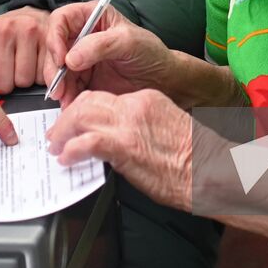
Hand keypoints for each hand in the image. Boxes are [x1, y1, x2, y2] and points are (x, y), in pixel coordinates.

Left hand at [0, 6, 52, 94]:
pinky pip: (44, 75)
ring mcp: (27, 31)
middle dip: (6, 84)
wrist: (31, 15)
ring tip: (22, 64)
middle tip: (8, 70)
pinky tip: (37, 64)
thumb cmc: (3, 36)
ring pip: (24, 81)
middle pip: (3, 84)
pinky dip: (42, 77)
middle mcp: (3, 29)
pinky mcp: (49, 38)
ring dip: (24, 80)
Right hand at [42, 2, 177, 105]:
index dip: (55, 37)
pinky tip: (70, 104)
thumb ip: (100, 45)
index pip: (62, 19)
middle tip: (59, 85)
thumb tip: (71, 57)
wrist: (163, 82)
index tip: (61, 58)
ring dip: (58, 85)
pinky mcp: (83, 79)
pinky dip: (66, 96)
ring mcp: (82, 59)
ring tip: (66, 98)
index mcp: (93, 17)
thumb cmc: (151, 54)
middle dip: (54, 67)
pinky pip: (67, 87)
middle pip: (55, 46)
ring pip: (58, 69)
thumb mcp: (129, 42)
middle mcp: (83, 36)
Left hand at [46, 89, 194, 211]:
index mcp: (146, 99)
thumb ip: (138, 129)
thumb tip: (115, 141)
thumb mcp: (165, 130)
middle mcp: (134, 106)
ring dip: (63, 133)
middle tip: (58, 134)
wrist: (210, 171)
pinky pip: (87, 143)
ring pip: (81, 116)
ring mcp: (128, 125)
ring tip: (57, 147)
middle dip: (67, 118)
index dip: (83, 110)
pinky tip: (67, 159)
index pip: (104, 97)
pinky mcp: (125, 146)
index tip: (75, 123)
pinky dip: (72, 150)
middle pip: (87, 101)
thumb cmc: (194, 159)